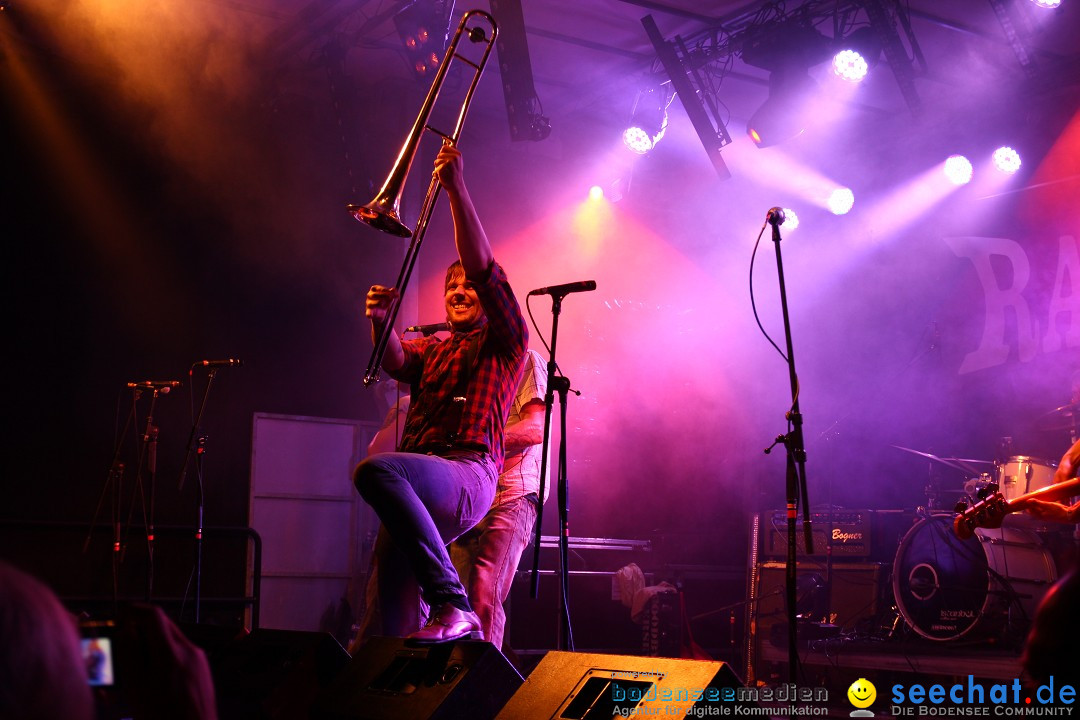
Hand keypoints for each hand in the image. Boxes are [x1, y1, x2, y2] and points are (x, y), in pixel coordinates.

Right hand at [116, 604, 217, 719]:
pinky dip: (167, 655)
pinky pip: (182, 653)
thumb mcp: (136, 687)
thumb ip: (130, 653)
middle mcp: (189, 650)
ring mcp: (199, 659)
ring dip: (155, 643)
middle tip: (125, 641)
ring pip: (173, 639)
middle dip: (143, 628)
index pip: (154, 615)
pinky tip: (156, 675)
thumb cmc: (163, 717)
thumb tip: (127, 628)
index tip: (122, 615)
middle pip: (165, 626)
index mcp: (171, 652)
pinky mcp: (203, 669)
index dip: (135, 610)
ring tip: (138, 665)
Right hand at [366, 284, 398, 326]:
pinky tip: (371, 315)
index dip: (382, 289)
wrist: (382, 312)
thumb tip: (394, 289)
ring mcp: (368, 304)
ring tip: (383, 305)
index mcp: (374, 290)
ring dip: (378, 303)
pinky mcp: (369, 312)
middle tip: (390, 297)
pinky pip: (368, 313)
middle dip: (382, 295)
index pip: (376, 288)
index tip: (389, 291)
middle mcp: (369, 296)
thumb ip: (393, 293)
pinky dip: (369, 314)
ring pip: (371, 303)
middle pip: (373, 295)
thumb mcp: (390, 296)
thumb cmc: (385, 301)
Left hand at [434, 143, 463, 192]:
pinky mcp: (443, 168)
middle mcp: (454, 157)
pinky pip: (436, 168)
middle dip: (440, 161)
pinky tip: (443, 175)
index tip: (444, 159)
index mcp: (458, 155)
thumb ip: (451, 154)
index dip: (442, 153)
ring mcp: (448, 162)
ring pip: (437, 161)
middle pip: (439, 154)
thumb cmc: (455, 175)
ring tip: (444, 172)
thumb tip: (444, 146)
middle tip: (445, 168)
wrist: (456, 186)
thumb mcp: (457, 162)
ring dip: (438, 167)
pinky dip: (437, 172)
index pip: (444, 148)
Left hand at [1025, 498, 1071, 522]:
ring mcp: (1046, 514)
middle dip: (1032, 501)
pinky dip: (1042, 503)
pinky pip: (1044, 508)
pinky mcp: (1050, 512)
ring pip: (1039, 507)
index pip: (1029, 509)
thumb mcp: (1046, 506)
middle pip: (1033, 508)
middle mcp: (1041, 516)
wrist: (1068, 516)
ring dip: (1037, 501)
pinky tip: (1044, 499)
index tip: (1027, 496)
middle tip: (1033, 493)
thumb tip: (1028, 500)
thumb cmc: (1057, 511)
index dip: (1027, 503)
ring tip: (1037, 494)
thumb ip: (1037, 503)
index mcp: (1039, 515)